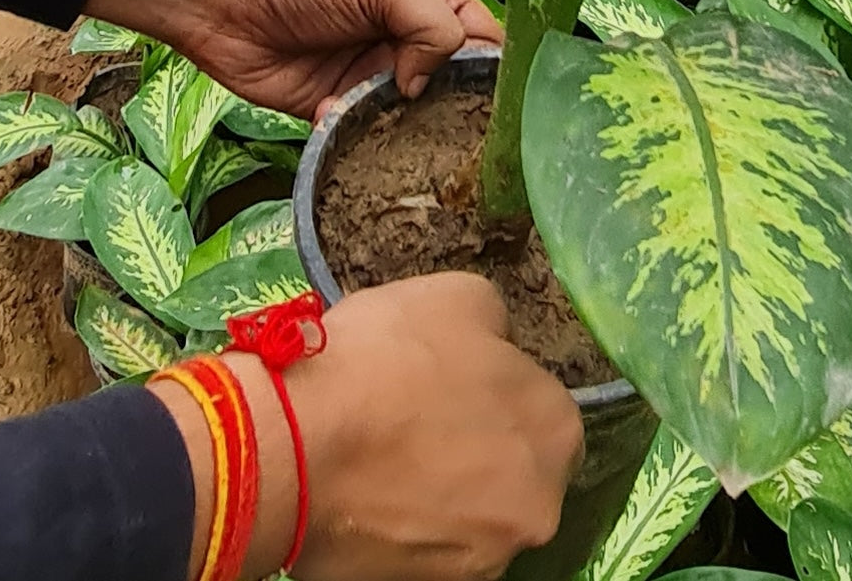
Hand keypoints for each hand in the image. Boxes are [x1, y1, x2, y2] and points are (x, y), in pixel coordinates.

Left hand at [85, 0, 502, 118]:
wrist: (220, 1)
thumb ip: (431, 24)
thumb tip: (428, 86)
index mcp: (432, 3)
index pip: (484, 41)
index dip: (493, 70)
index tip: (493, 102)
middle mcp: (410, 44)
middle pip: (456, 87)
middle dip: (459, 112)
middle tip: (460, 138)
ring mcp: (375, 80)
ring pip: (415, 119)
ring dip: (413, 134)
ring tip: (413, 148)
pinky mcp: (337, 112)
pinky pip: (366, 138)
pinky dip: (366, 145)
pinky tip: (360, 143)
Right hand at [152, 274, 583, 580]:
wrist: (293, 443)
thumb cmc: (387, 359)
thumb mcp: (460, 297)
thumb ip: (496, 327)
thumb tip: (495, 346)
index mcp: (558, 431)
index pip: (540, 412)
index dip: (497, 394)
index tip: (451, 385)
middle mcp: (538, 508)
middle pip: (511, 472)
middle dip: (476, 450)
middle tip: (417, 423)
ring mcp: (482, 562)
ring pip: (466, 518)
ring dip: (437, 492)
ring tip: (379, 461)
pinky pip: (418, 551)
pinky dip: (397, 529)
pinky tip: (362, 496)